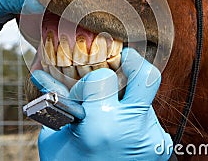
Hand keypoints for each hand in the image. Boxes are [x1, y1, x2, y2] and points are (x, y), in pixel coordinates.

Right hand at [32, 48, 172, 160]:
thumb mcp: (55, 140)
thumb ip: (59, 106)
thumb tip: (47, 76)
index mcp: (103, 126)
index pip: (102, 77)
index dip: (88, 82)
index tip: (81, 94)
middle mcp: (133, 129)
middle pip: (146, 74)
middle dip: (132, 61)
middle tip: (120, 61)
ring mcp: (152, 137)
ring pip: (143, 97)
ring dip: (127, 99)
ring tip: (110, 114)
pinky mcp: (160, 146)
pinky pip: (147, 117)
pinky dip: (132, 117)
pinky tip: (120, 129)